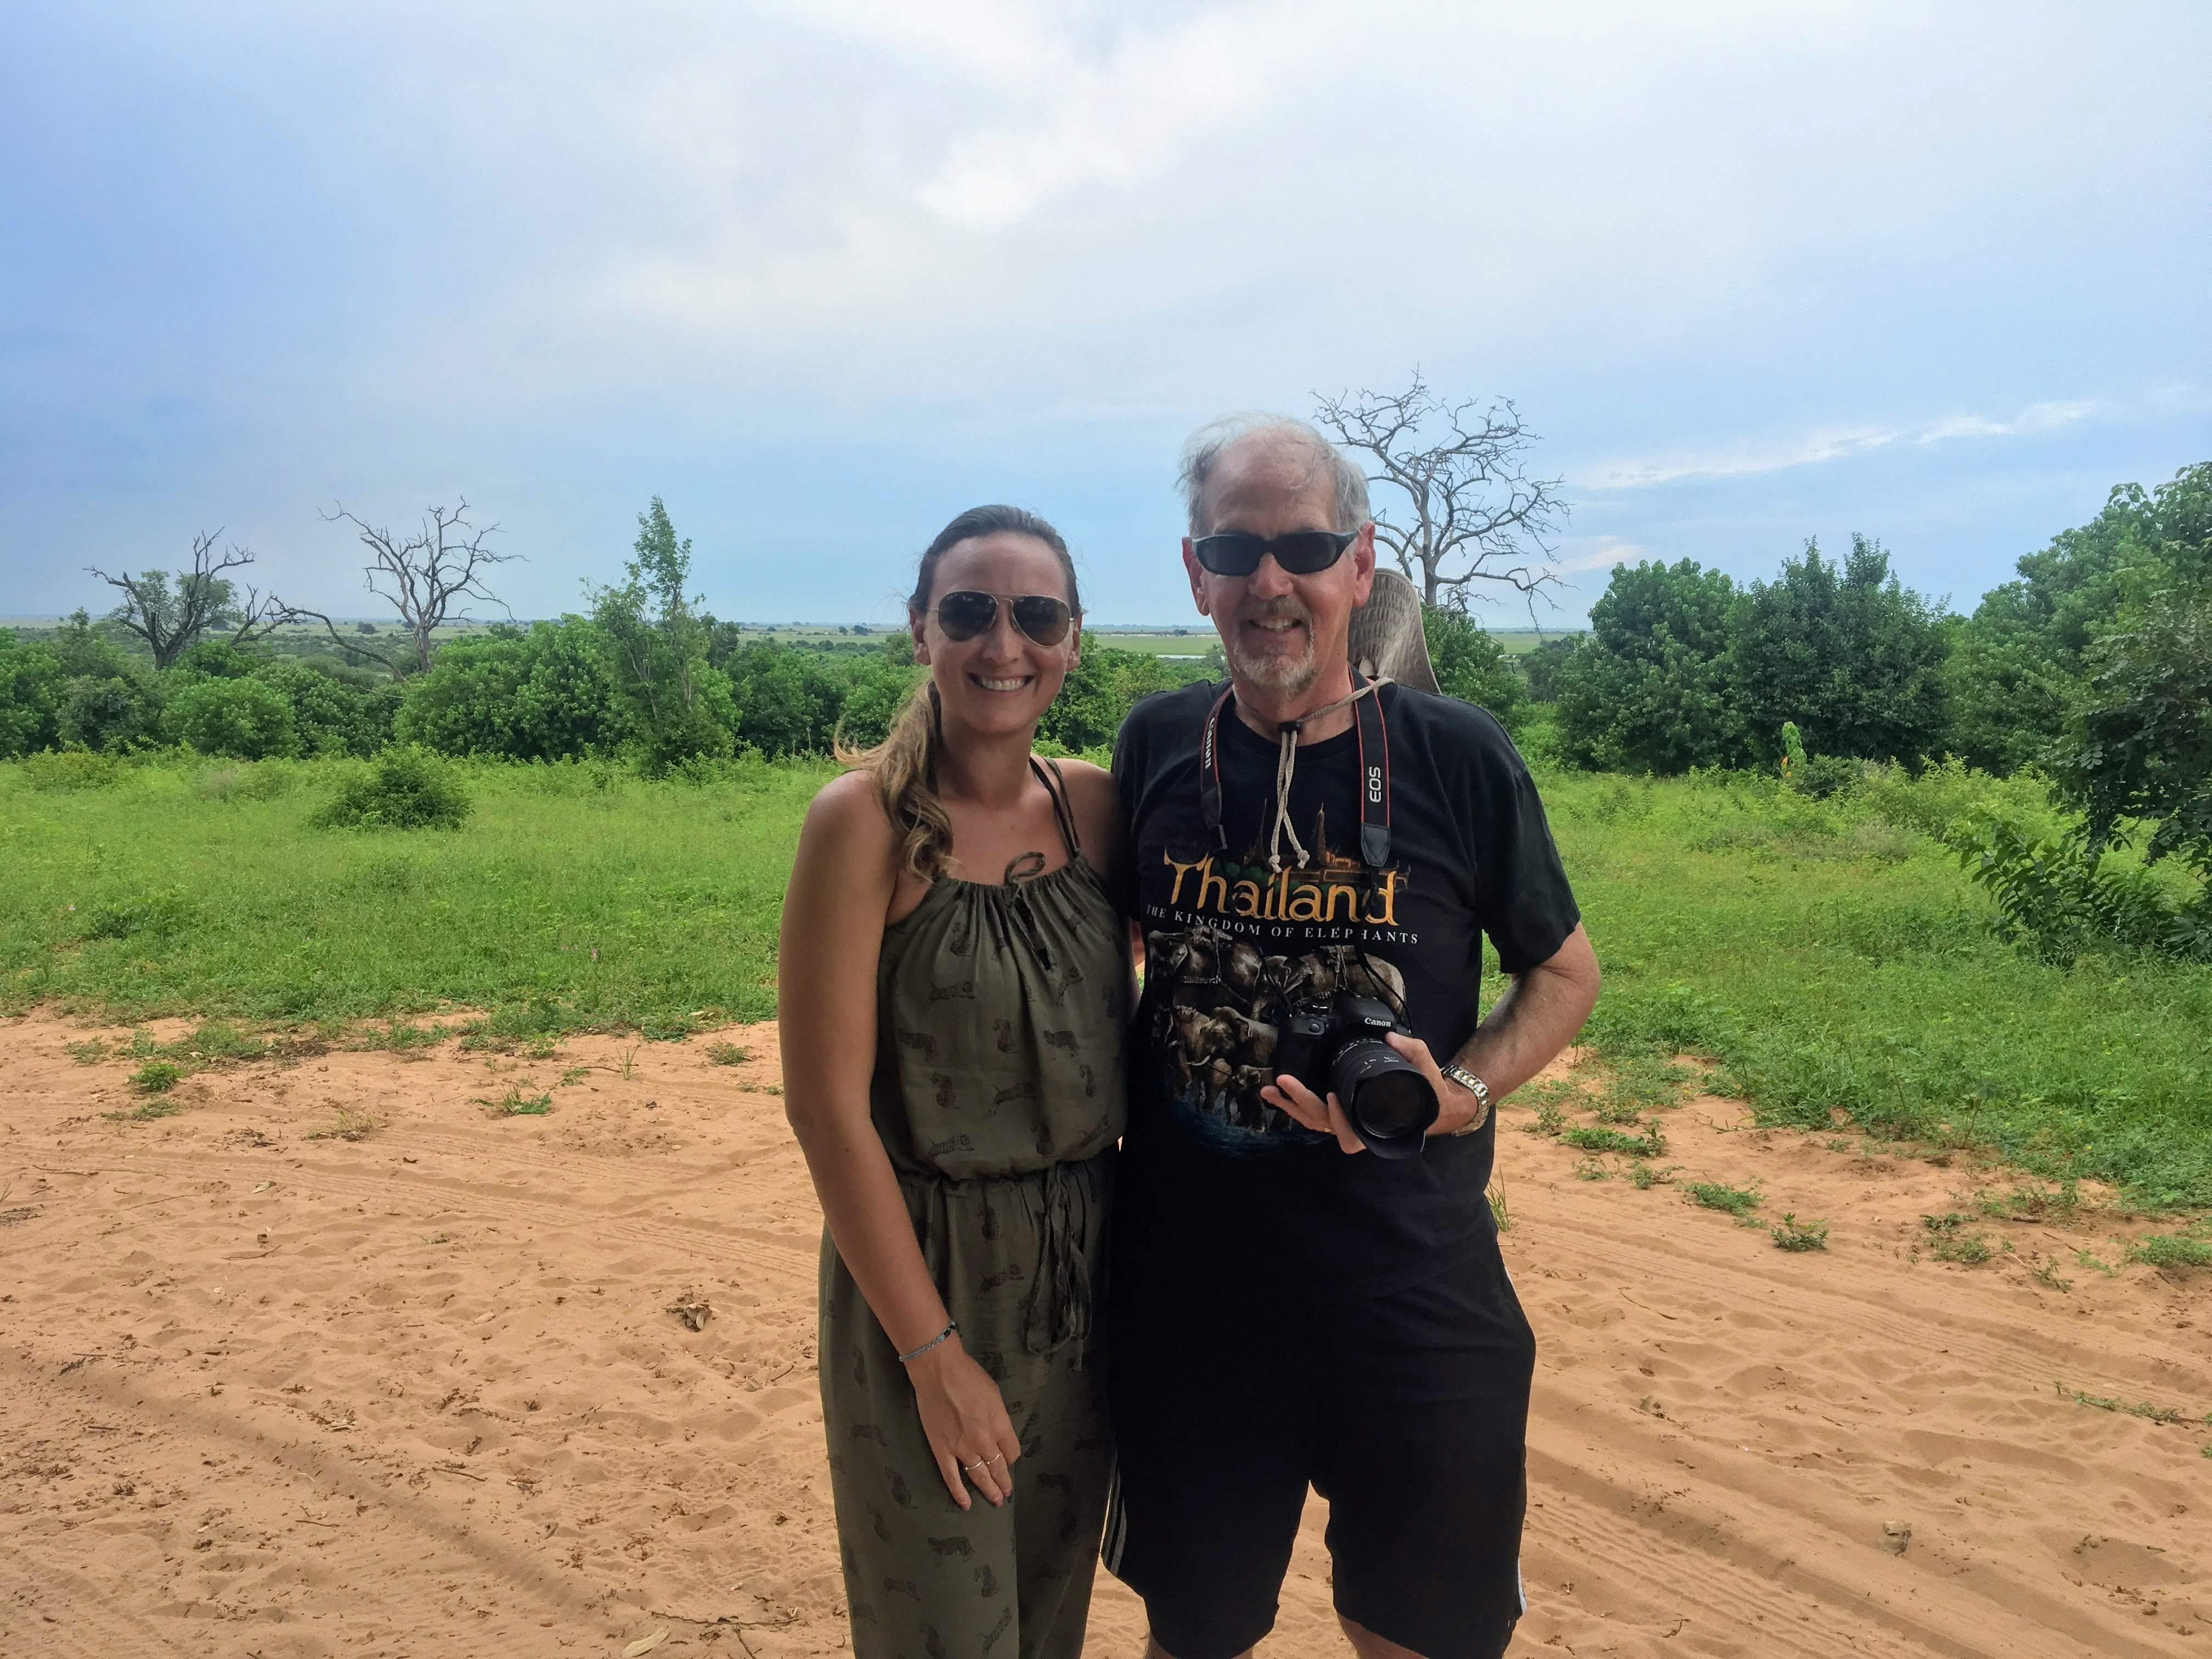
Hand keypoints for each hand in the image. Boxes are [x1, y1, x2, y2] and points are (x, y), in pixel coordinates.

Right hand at [904, 1336, 1021, 1508]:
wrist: (939, 1371)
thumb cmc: (969, 1376)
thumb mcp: (995, 1395)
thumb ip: (999, 1418)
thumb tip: (998, 1433)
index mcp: (1000, 1425)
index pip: (1012, 1452)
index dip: (1011, 1458)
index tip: (1008, 1459)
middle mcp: (984, 1441)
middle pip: (998, 1468)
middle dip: (1004, 1482)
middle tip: (1006, 1493)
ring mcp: (962, 1448)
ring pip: (979, 1476)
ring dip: (989, 1490)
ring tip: (995, 1501)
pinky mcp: (942, 1451)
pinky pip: (952, 1478)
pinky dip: (959, 1493)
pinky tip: (966, 1505)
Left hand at [1261, 1032, 1470, 1153]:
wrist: (1429, 1106)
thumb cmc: (1426, 1091)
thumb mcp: (1425, 1068)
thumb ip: (1412, 1052)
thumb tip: (1390, 1037)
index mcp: (1377, 1122)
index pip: (1352, 1134)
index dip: (1339, 1119)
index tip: (1332, 1096)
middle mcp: (1357, 1126)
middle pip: (1323, 1123)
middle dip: (1301, 1101)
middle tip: (1284, 1080)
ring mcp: (1346, 1122)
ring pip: (1313, 1122)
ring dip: (1289, 1106)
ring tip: (1269, 1089)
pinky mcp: (1339, 1115)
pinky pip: (1313, 1116)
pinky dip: (1294, 1106)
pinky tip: (1278, 1094)